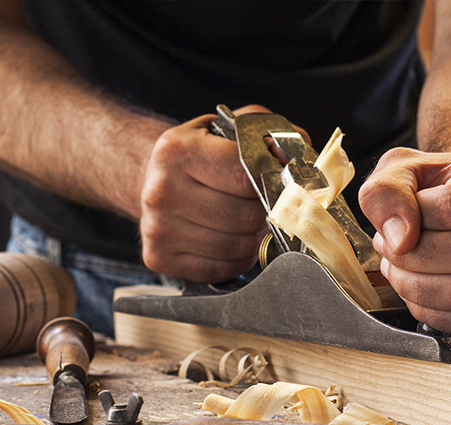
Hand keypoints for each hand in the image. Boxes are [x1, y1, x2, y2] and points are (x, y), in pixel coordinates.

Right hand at [140, 106, 271, 282]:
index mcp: (177, 150)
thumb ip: (271, 136)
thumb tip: (298, 164)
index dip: (272, 183)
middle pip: (244, 217)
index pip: (245, 176)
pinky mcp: (159, 258)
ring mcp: (157, 228)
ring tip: (248, 223)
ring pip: (236, 247)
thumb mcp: (231, 129)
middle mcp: (161, 190)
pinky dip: (237, 259)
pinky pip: (221, 269)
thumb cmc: (202, 155)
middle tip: (266, 206)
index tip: (281, 183)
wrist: (152, 176)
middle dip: (264, 213)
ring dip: (254, 239)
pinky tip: (232, 240)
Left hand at [359, 148, 450, 335]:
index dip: (412, 219)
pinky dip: (434, 313)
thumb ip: (388, 191)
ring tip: (400, 267)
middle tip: (389, 248)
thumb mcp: (403, 168)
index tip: (399, 218)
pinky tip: (418, 290)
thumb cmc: (437, 185)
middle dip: (412, 258)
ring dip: (417, 287)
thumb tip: (399, 239)